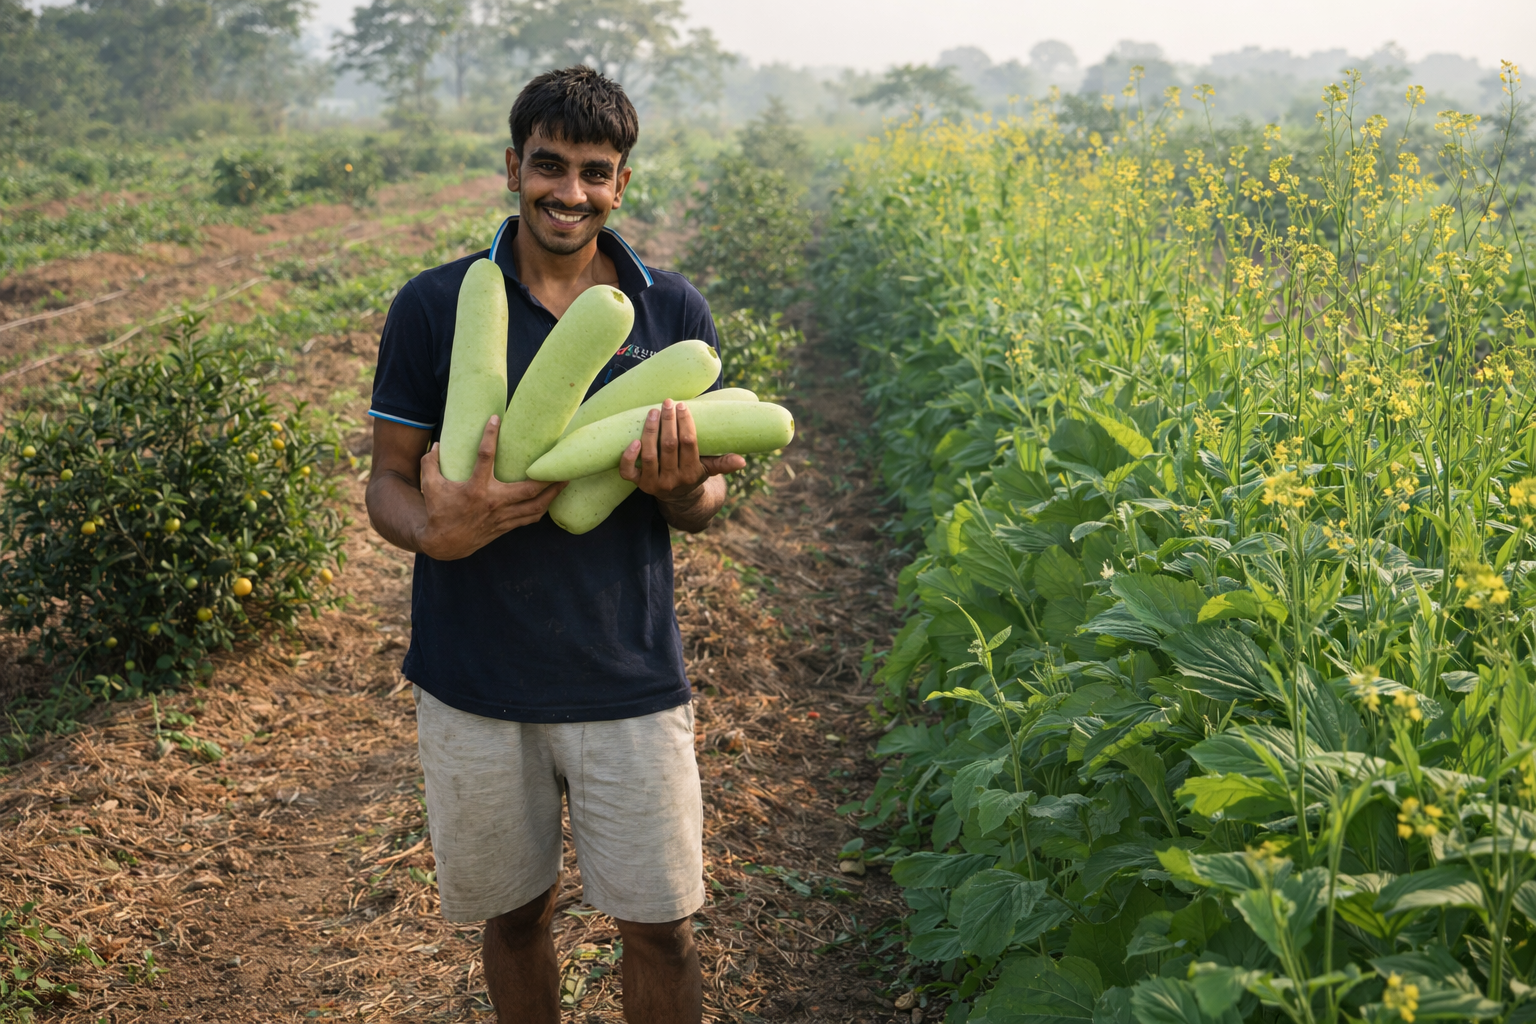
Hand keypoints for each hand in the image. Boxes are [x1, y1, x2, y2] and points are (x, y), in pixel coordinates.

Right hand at [415, 415, 564, 559]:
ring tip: (565, 481)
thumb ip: (430, 464)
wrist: (445, 544)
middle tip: (560, 463)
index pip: (485, 456)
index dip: (490, 436)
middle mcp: (493, 503)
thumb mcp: (429, 486)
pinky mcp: (506, 526)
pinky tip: (550, 500)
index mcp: (475, 489)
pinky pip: (530, 518)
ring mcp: (502, 516)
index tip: (495, 419)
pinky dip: (542, 509)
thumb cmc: (439, 511)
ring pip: (535, 506)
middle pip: (528, 489)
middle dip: (546, 478)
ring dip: (552, 494)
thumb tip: (436, 444)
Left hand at [618, 399, 744, 502]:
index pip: (689, 444)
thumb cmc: (694, 474)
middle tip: (667, 403)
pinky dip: (629, 457)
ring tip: (653, 412)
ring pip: (649, 455)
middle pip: (669, 446)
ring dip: (650, 431)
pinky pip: (628, 471)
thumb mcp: (710, 470)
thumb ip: (724, 464)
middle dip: (668, 422)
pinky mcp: (638, 484)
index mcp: (692, 473)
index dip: (685, 424)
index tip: (682, 407)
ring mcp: (653, 483)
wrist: (678, 499)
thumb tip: (742, 462)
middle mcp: (672, 479)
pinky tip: (633, 440)